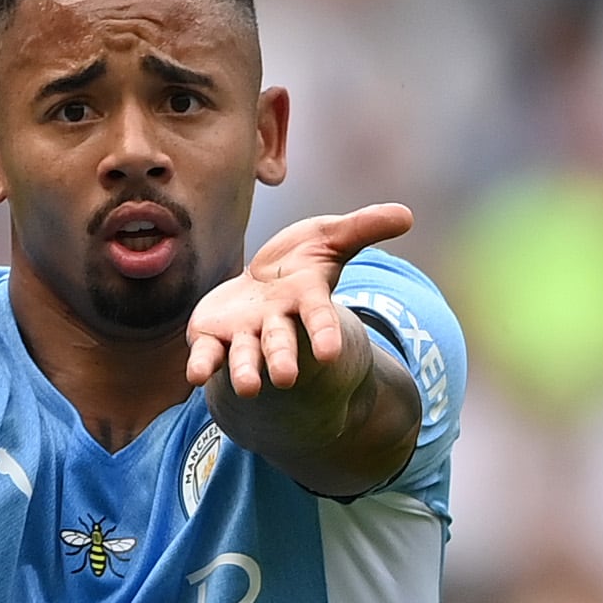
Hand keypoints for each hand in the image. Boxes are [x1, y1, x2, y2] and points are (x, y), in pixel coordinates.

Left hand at [185, 204, 413, 399]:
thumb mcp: (331, 237)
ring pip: (245, 355)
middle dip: (282, 359)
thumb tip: (407, 214)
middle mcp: (276, 323)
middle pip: (280, 342)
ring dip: (245, 371)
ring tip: (247, 388)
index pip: (318, 318)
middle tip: (283, 378)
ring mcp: (245, 333)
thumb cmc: (302, 262)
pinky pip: (208, 353)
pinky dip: (202, 364)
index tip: (331, 355)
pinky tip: (195, 376)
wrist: (260, 283)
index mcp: (305, 300)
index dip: (325, 334)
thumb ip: (363, 228)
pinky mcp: (214, 336)